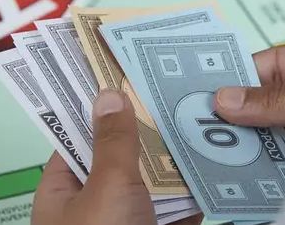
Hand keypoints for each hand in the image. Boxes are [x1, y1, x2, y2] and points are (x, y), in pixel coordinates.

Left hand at [32, 90, 202, 224]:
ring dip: (179, 159)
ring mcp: (129, 221)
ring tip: (206, 118)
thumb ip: (112, 143)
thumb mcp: (104, 189)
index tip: (126, 75)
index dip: (101, 107)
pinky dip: (199, 189)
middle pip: (122, 157)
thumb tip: (108, 95)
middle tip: (178, 90)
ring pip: (156, 184)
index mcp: (64, 192)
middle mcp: (95, 206)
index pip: (79, 137)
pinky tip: (221, 160)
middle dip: (150, 130)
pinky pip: (181, 206)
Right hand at [213, 39, 284, 167]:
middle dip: (239, 114)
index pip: (274, 64)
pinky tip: (247, 174)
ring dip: (251, 145)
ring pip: (280, 135)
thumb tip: (224, 97)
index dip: (240, 75)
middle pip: (272, 102)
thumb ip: (278, 99)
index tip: (204, 90)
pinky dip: (272, 170)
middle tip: (198, 125)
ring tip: (214, 152)